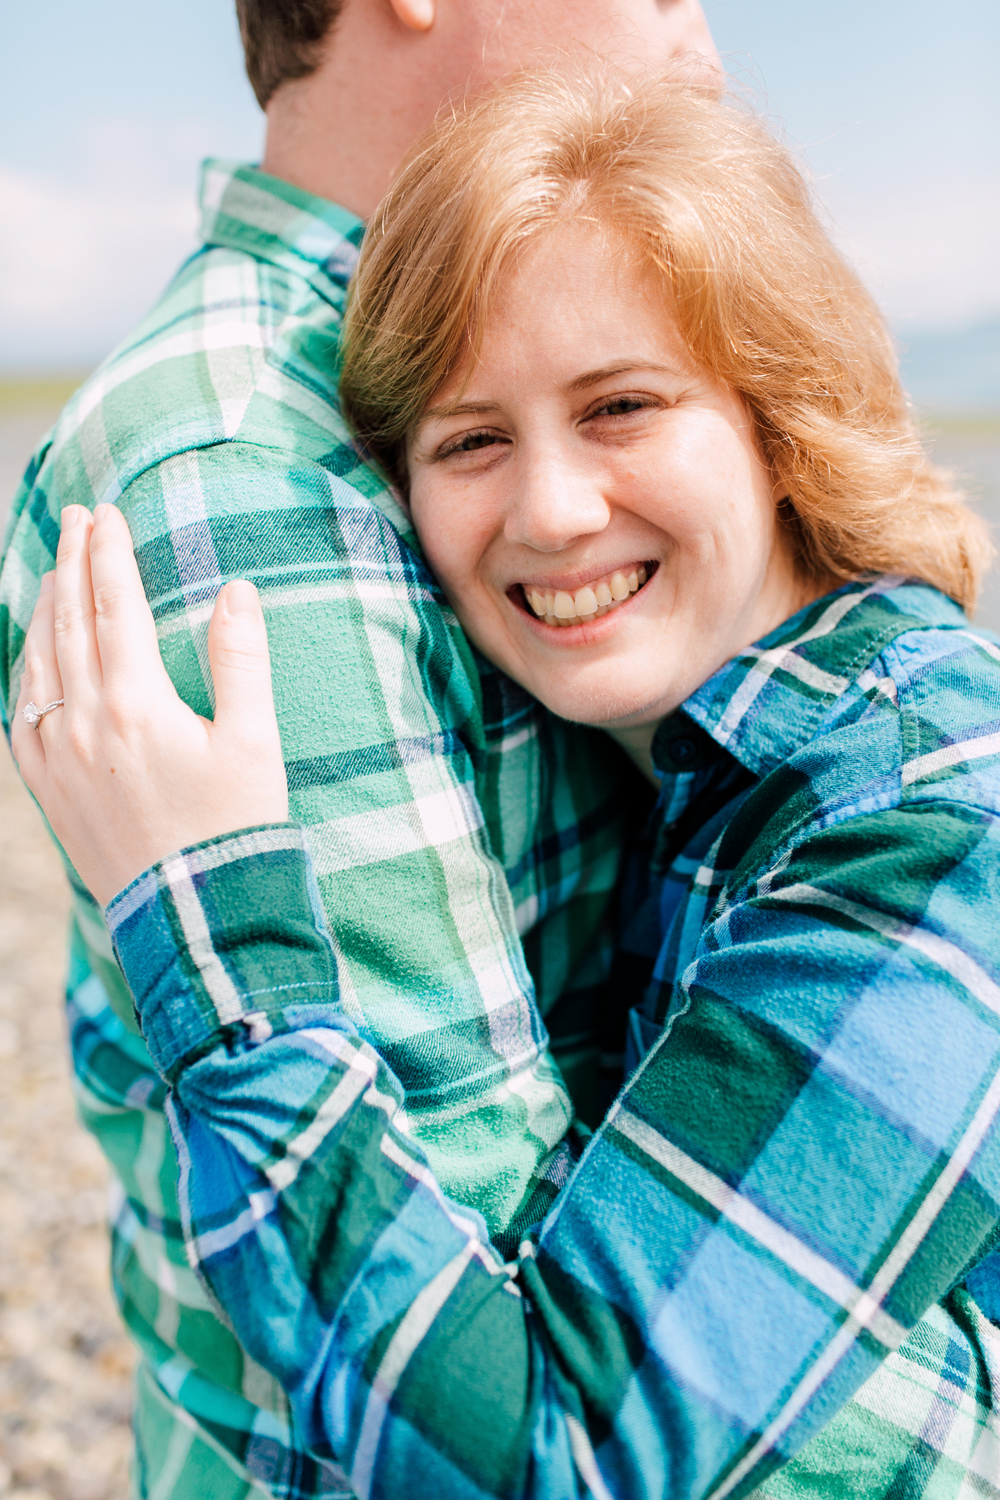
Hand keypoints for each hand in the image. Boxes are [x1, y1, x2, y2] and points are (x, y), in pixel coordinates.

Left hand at [12, 504, 288, 905]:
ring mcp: (58, 760)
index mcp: (137, 705)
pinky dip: (23, 671)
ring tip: (53, 571)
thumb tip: (236, 591)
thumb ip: (241, 661)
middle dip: (71, 565)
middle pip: (69, 624)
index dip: (110, 555)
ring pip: (38, 663)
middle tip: (78, 519)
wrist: (196, 918)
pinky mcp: (50, 793)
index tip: (109, 514)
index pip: (116, 608)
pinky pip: (20, 716)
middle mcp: (85, 724)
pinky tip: (31, 656)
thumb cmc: (236, 830)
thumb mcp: (255, 743)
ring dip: (44, 609)